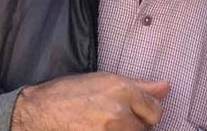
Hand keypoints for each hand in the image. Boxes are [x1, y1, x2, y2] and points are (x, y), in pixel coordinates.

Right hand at [10, 72, 169, 130]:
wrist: (39, 113)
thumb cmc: (68, 93)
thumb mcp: (104, 80)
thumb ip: (139, 86)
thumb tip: (166, 86)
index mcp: (122, 90)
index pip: (156, 109)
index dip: (147, 111)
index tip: (138, 111)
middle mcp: (120, 112)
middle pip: (147, 128)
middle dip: (137, 124)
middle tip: (117, 119)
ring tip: (106, 125)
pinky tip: (98, 129)